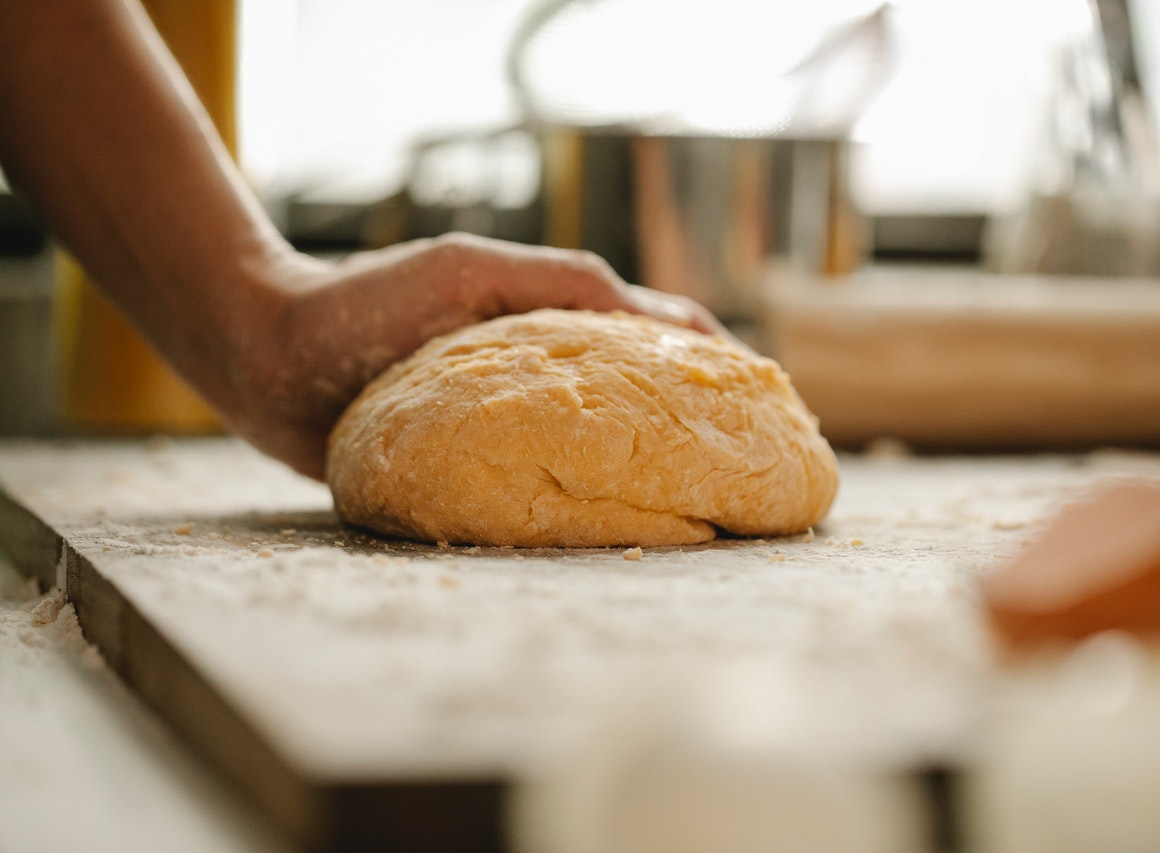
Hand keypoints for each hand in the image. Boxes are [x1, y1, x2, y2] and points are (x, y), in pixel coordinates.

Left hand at [227, 232, 727, 479]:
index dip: (715, 365)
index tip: (769, 400)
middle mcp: (540, 374)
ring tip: (710, 505)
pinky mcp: (472, 472)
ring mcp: (509, 423)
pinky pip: (542, 496)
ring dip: (653, 475)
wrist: (266, 357)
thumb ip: (562, 283)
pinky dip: (586, 509)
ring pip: (600, 452)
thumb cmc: (365, 301)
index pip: (656, 337)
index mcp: (551, 322)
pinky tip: (616, 529)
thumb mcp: (469, 271)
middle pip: (641, 399)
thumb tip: (669, 321)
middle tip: (757, 466)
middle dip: (702, 427)